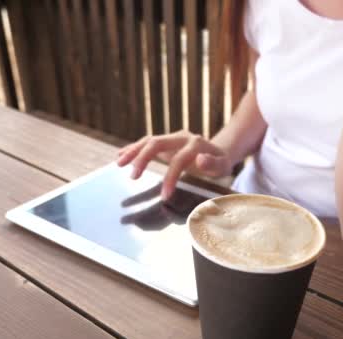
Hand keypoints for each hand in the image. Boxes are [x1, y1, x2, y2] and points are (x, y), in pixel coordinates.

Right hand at [117, 131, 232, 198]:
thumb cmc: (221, 162)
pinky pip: (147, 142)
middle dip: (143, 158)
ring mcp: (172, 138)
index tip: (164, 197)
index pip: (178, 160)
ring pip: (148, 141)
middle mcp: (181, 137)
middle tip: (133, 177)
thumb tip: (200, 160)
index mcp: (195, 144)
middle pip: (157, 143)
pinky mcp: (165, 142)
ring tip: (119, 163)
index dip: (170, 178)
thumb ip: (213, 163)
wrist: (219, 150)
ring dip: (133, 151)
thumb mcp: (223, 165)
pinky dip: (134, 148)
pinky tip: (121, 155)